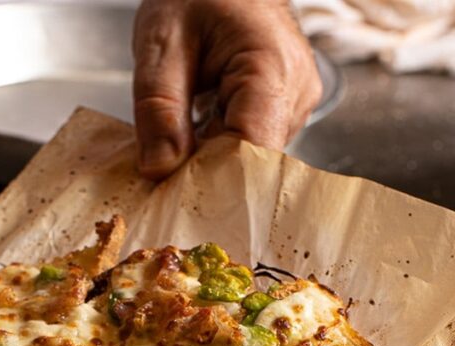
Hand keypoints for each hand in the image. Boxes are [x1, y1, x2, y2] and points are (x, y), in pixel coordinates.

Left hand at [132, 0, 322, 178]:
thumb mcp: (160, 45)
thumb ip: (158, 109)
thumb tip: (160, 170)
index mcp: (271, 69)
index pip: (250, 152)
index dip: (211, 180)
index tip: (170, 191)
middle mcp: (296, 92)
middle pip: (252, 162)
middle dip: (204, 175)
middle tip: (160, 174)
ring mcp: (296, 103)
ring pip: (250, 159)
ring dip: (209, 162)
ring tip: (176, 145)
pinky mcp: (285, 109)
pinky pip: (251, 145)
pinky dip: (218, 149)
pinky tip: (193, 138)